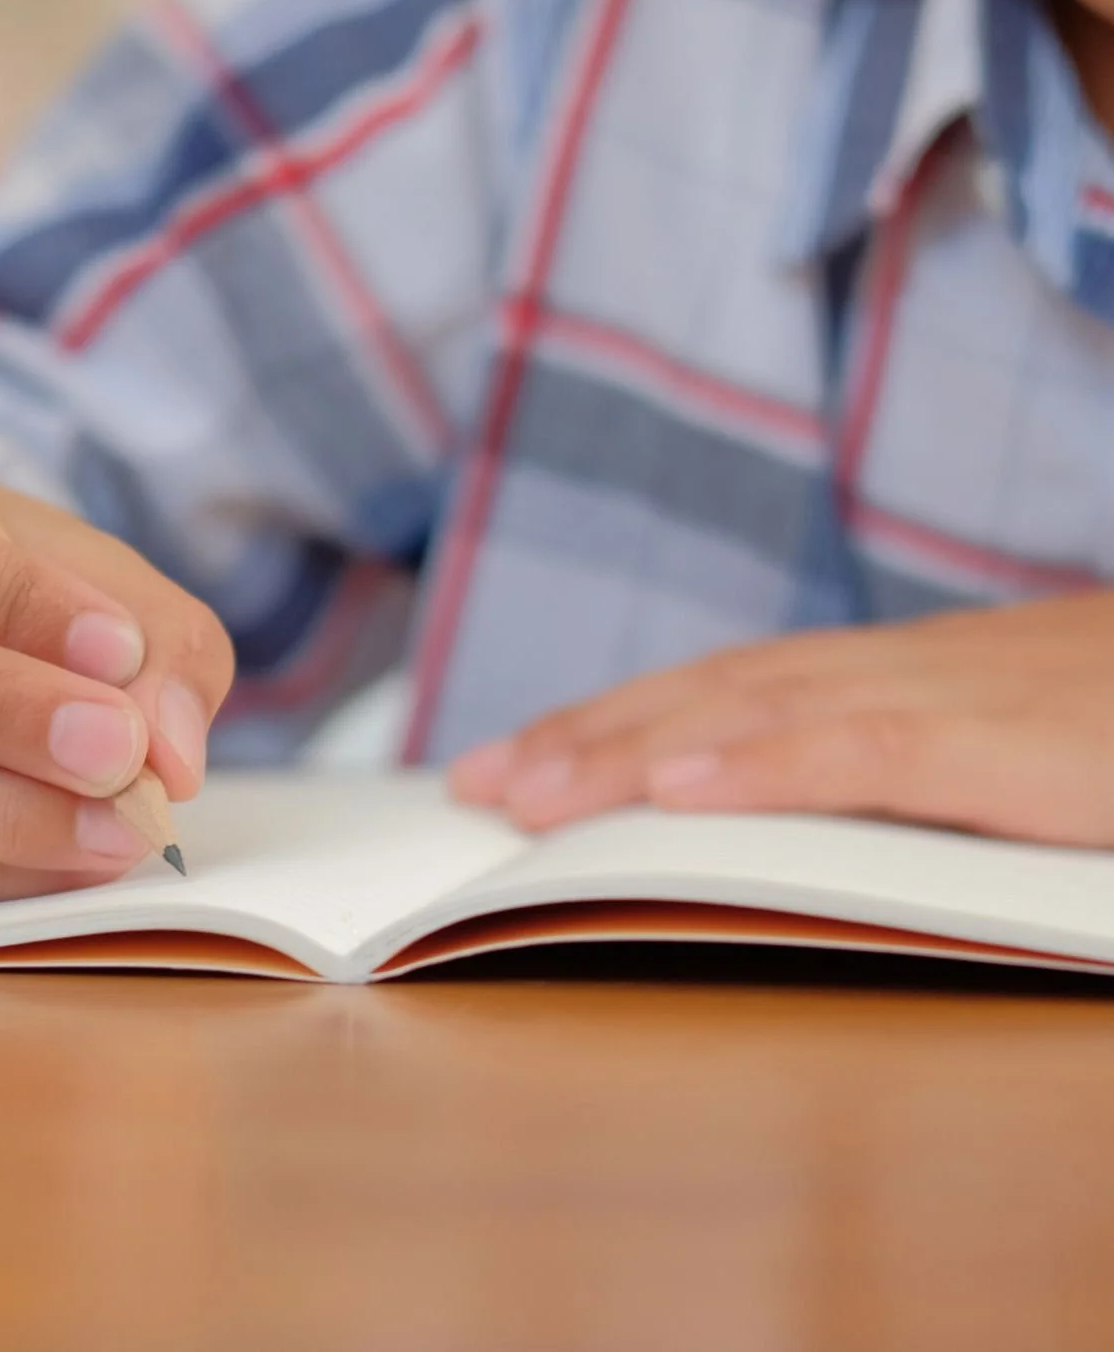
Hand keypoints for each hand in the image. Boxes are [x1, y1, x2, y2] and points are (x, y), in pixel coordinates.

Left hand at [449, 595, 1113, 847]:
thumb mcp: (999, 748)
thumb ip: (896, 767)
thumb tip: (776, 807)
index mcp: (892, 676)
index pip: (720, 692)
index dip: (611, 722)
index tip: (519, 759)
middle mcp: (897, 672)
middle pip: (706, 697)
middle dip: (583, 738)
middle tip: (475, 782)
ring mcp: (947, 697)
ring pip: (752, 715)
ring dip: (628, 750)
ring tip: (524, 791)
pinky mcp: (1004, 742)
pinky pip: (860, 749)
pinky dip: (761, 766)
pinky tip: (671, 792)